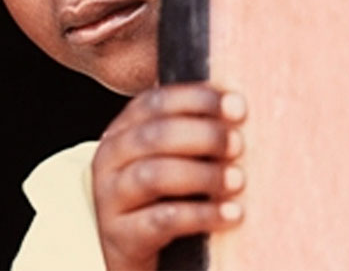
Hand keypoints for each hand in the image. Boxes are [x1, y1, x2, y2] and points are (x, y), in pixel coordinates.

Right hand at [91, 83, 245, 270]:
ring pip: (155, 175)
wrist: (130, 248)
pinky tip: (232, 214)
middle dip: (204, 136)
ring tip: (237, 181)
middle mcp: (109, 159)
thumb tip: (238, 105)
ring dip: (203, 175)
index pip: (155, 102)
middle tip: (238, 144)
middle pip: (155, 136)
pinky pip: (163, 220)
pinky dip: (202, 215)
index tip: (237, 106)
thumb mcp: (167, 157)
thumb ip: (190, 131)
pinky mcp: (121, 235)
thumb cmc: (158, 196)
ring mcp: (111, 197)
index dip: (197, 100)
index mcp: (121, 131)